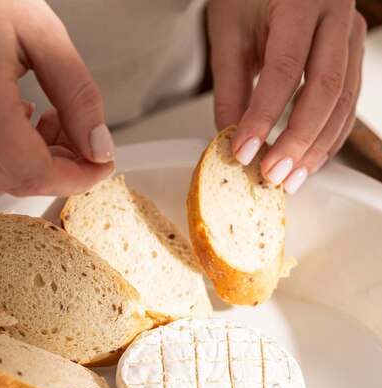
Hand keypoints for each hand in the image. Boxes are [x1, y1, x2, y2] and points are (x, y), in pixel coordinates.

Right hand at [0, 0, 113, 196]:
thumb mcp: (44, 36)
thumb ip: (77, 97)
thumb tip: (99, 148)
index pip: (37, 172)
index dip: (79, 177)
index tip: (103, 164)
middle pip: (22, 181)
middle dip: (65, 169)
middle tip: (85, 138)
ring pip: (5, 177)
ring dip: (43, 162)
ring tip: (56, 118)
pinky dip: (18, 154)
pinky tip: (28, 119)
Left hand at [209, 0, 366, 192]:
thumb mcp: (228, 32)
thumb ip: (230, 88)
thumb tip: (232, 141)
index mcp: (301, 2)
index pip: (284, 70)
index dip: (264, 117)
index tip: (244, 152)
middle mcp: (336, 16)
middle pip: (326, 90)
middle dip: (298, 141)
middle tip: (272, 174)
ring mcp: (350, 36)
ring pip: (344, 102)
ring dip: (317, 147)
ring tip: (290, 178)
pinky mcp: (352, 55)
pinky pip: (348, 104)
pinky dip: (328, 137)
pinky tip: (309, 159)